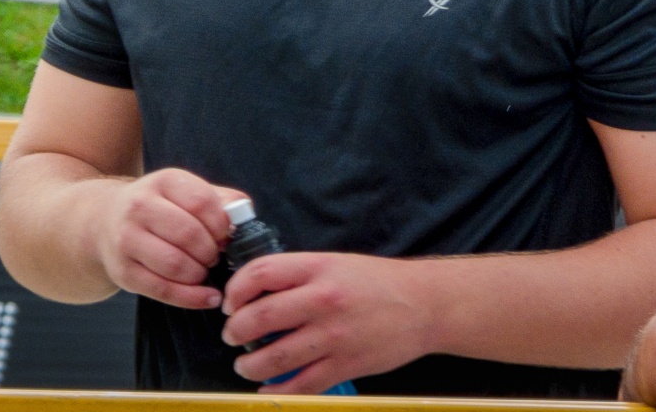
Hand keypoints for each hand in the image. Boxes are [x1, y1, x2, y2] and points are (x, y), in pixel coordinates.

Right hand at [94, 169, 243, 311]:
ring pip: (175, 264)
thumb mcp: (185, 191)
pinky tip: (208, 297)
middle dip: (211, 251)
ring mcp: (127, 240)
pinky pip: (163, 290)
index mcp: (162, 181)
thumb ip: (219, 199)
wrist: (105, 221)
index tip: (227, 235)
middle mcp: (139, 207)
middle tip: (215, 256)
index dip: (221, 224)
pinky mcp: (123, 272)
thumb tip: (244, 215)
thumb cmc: (159, 207)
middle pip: (188, 234)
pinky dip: (192, 298)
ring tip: (205, 271)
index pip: (202, 202)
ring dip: (200, 274)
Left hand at [221, 252, 432, 393]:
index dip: (236, 291)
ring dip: (249, 365)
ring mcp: (334, 335)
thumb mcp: (336, 263)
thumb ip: (298, 276)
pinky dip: (276, 391)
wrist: (424, 305)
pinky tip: (267, 389)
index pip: (259, 274)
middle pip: (259, 318)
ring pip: (274, 357)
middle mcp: (323, 299)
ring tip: (245, 365)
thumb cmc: (377, 282)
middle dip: (235, 331)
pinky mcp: (345, 364)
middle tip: (232, 336)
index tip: (231, 304)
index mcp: (318, 268)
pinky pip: (300, 386)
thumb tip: (255, 294)